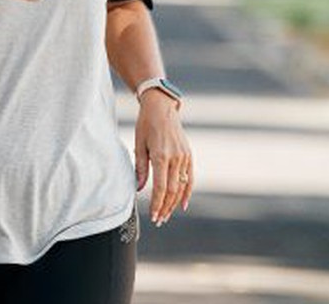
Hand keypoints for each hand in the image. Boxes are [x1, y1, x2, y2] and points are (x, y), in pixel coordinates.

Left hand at [134, 91, 192, 225]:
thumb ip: (140, 168)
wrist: (162, 107)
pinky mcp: (189, 155)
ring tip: (167, 215)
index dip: (157, 204)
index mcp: (161, 156)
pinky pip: (190, 178)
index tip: (153, 216)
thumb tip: (138, 189)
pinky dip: (187, 192)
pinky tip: (182, 204)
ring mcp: (184, 157)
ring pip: (181, 187)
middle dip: (165, 207)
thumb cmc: (146, 125)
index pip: (160, 187)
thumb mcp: (139, 144)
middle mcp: (175, 158)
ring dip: (174, 203)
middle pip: (172, 190)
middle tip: (159, 220)